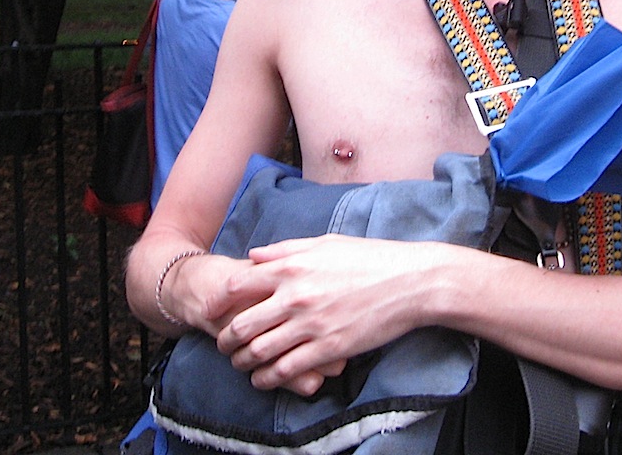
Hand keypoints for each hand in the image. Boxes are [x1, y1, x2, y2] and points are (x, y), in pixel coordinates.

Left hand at [216, 234, 443, 391]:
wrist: (409, 282)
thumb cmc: (369, 258)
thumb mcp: (326, 243)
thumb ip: (286, 249)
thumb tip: (254, 256)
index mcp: (293, 266)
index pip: (238, 284)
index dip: (219, 300)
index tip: (213, 311)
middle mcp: (296, 295)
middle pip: (243, 324)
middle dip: (226, 338)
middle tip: (223, 344)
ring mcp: (312, 324)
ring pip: (260, 351)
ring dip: (243, 362)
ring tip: (241, 364)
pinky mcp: (328, 348)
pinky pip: (287, 369)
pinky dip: (269, 378)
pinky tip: (264, 379)